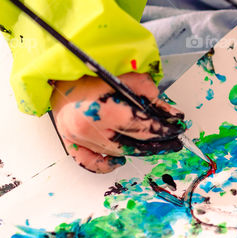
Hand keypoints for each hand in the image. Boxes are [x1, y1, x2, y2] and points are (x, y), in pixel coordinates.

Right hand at [50, 73, 184, 172]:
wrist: (59, 73)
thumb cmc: (91, 72)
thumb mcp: (126, 77)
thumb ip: (149, 95)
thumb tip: (169, 113)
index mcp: (103, 110)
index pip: (143, 127)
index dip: (165, 129)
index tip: (178, 129)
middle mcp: (88, 129)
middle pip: (132, 144)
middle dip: (157, 143)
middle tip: (173, 142)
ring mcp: (77, 138)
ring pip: (116, 152)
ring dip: (136, 149)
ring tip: (153, 145)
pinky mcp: (70, 142)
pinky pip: (89, 162)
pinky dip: (105, 165)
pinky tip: (120, 160)